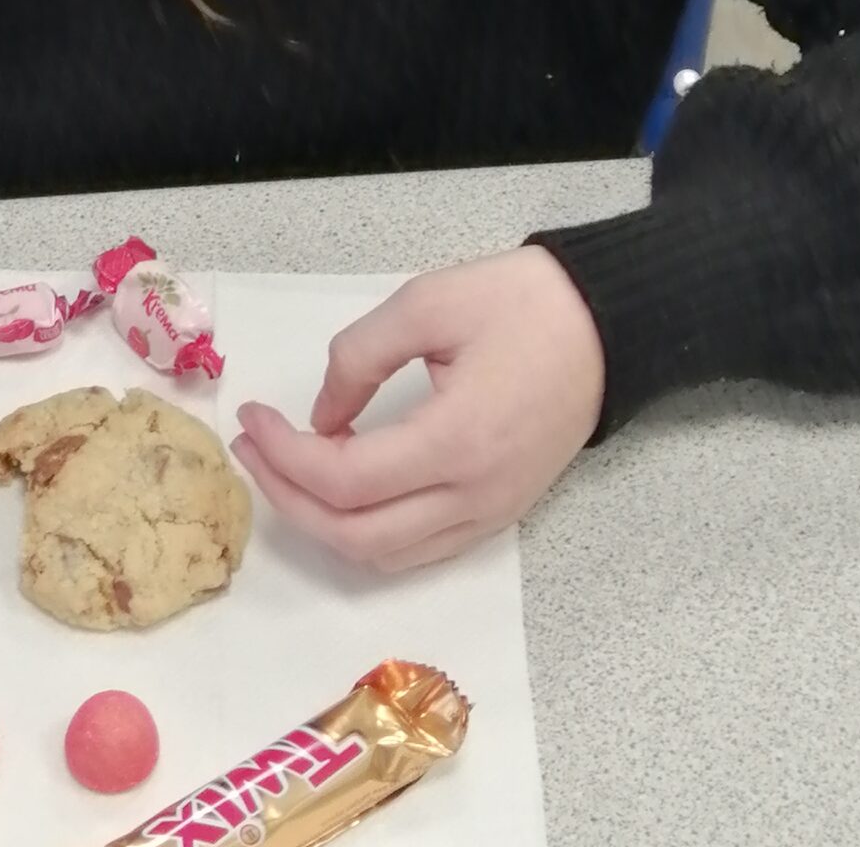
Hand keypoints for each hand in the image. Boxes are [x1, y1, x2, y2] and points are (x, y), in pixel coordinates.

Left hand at [232, 248, 604, 572]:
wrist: (606, 327)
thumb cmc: (520, 304)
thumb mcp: (427, 303)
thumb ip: (359, 358)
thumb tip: (320, 417)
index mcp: (456, 442)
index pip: (345, 480)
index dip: (285, 455)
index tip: (252, 415)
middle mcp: (473, 496)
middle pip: (356, 537)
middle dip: (290, 498)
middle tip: (254, 447)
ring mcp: (489, 514)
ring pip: (386, 556)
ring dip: (324, 522)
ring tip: (286, 466)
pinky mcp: (498, 514)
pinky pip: (418, 548)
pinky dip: (366, 531)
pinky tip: (340, 486)